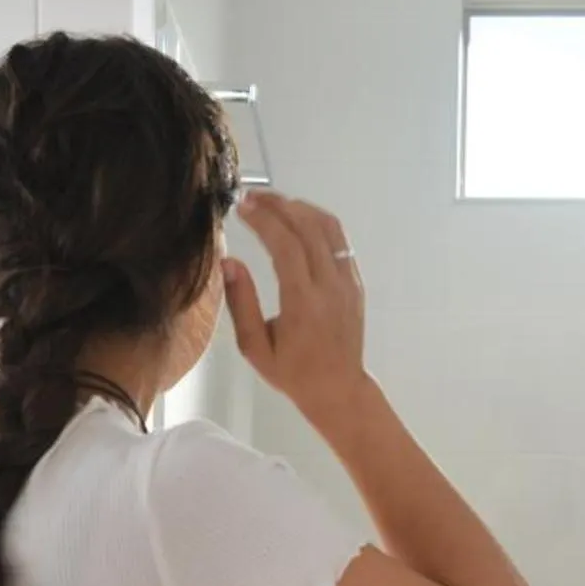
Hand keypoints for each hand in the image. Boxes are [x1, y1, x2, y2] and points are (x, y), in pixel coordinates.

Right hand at [222, 191, 370, 424]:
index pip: (285, 247)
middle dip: (279, 205)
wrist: (338, 389)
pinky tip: (298, 219)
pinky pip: (339, 240)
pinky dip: (317, 221)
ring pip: (328, 227)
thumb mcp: (255, 347)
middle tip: (252, 196)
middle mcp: (330, 287)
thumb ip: (241, 303)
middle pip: (308, 228)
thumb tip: (228, 262)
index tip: (242, 207)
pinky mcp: (355, 281)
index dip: (263, 221)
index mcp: (303, 304)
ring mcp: (347, 281)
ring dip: (300, 207)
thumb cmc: (292, 373)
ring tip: (274, 202)